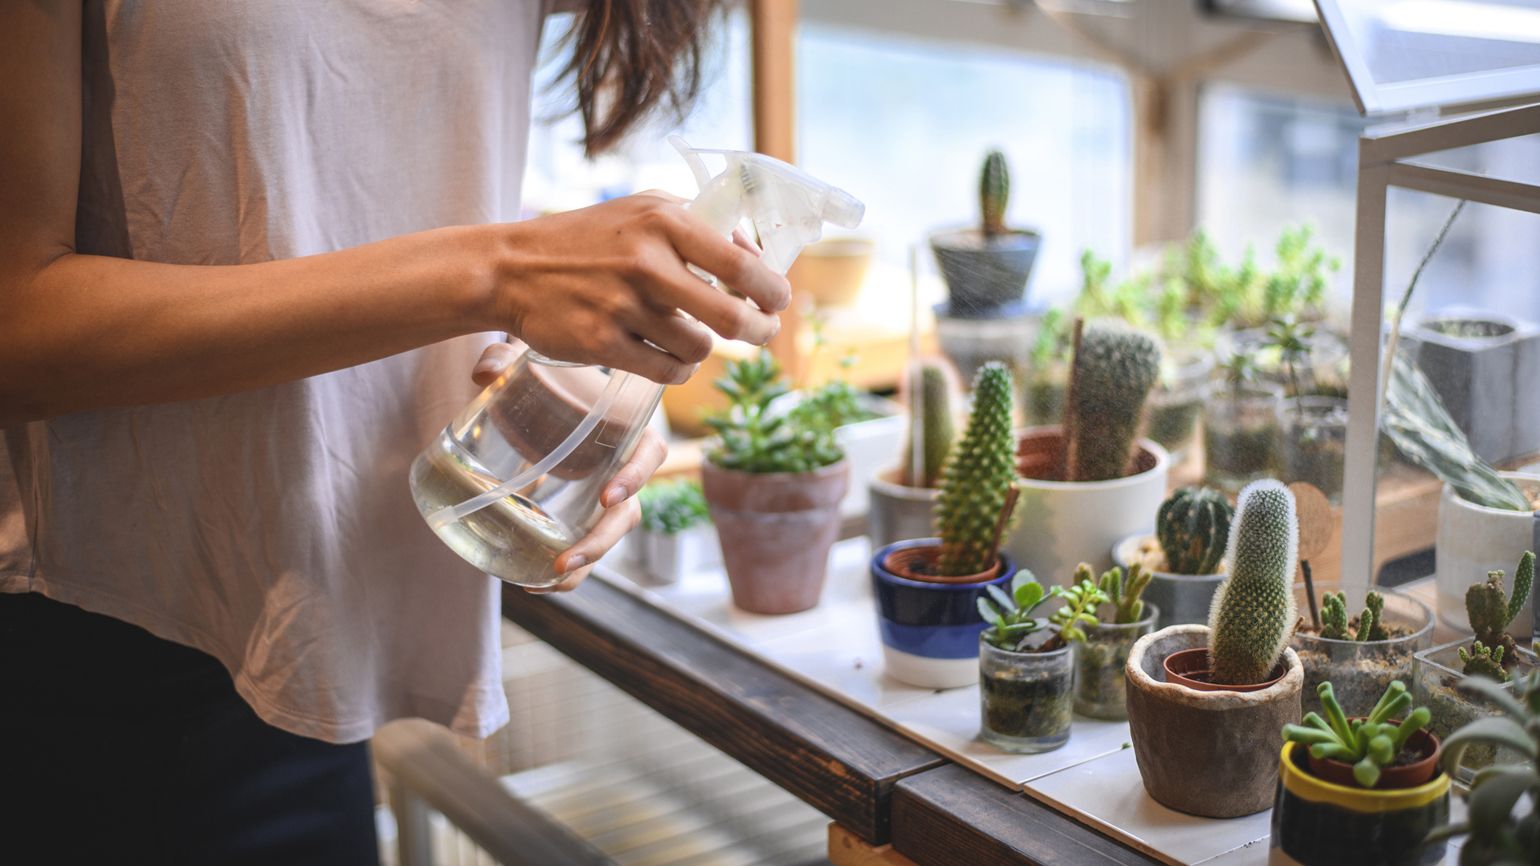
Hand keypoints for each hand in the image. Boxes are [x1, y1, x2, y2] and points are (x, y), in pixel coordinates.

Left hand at [471, 344, 667, 592]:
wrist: (544, 392)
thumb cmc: (551, 375)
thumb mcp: (530, 362)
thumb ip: (505, 362)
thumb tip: (482, 372)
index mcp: (627, 428)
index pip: (649, 454)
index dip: (635, 476)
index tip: (608, 496)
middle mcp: (623, 469)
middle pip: (627, 515)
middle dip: (600, 541)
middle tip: (566, 559)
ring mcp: (603, 497)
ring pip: (607, 538)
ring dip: (585, 564)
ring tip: (548, 579)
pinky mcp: (580, 514)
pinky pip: (583, 549)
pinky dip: (565, 574)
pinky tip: (531, 585)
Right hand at [493, 193, 788, 384]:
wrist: (510, 268)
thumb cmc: (587, 239)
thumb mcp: (642, 211)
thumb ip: (699, 227)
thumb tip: (757, 258)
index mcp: (664, 220)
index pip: (742, 264)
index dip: (772, 291)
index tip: (777, 301)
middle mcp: (646, 261)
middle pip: (731, 318)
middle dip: (757, 332)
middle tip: (759, 332)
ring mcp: (622, 305)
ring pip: (698, 349)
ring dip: (701, 349)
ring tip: (685, 337)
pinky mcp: (601, 343)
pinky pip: (666, 371)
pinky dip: (675, 370)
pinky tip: (665, 357)